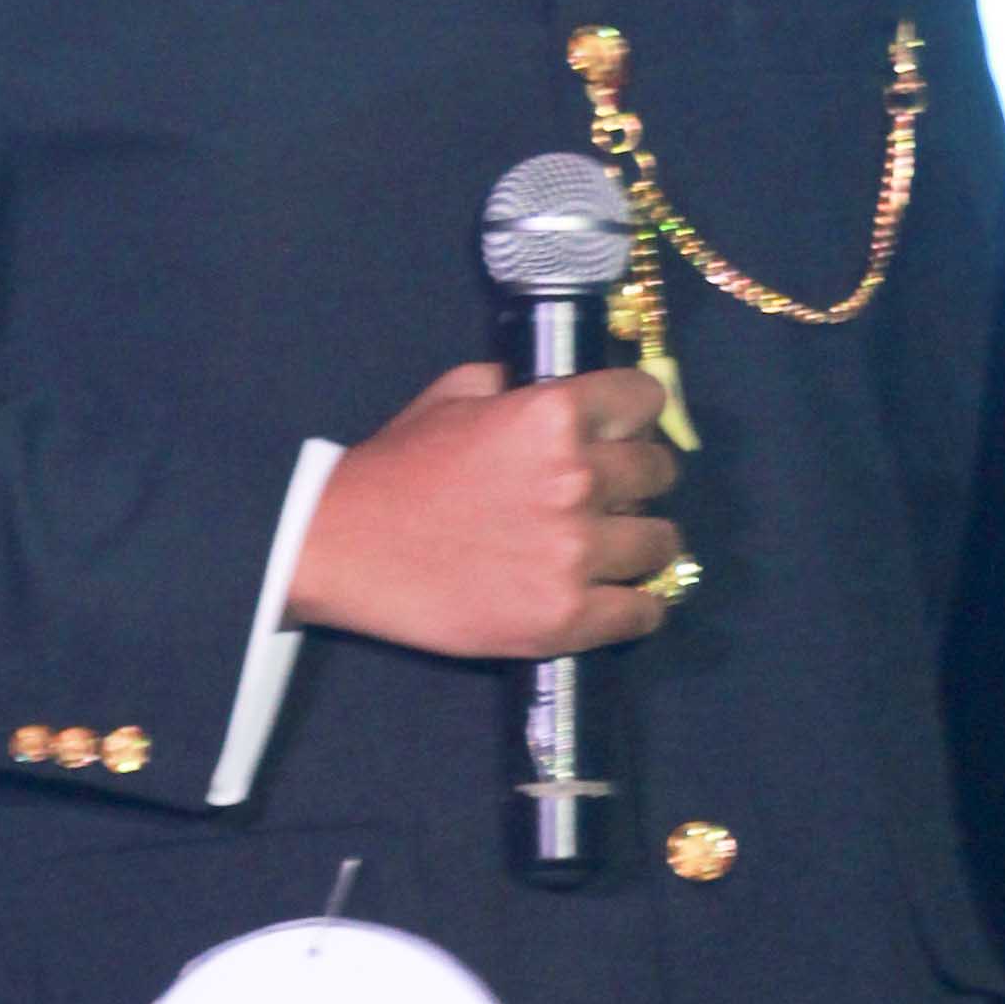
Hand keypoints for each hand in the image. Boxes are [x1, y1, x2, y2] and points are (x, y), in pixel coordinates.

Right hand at [289, 364, 680, 662]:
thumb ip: (520, 387)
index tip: (622, 432)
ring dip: (640, 542)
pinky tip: (614, 598)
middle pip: (660, 472)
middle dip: (638, 479)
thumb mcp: (455, 395)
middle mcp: (577, 479)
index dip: (636, 415)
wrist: (342, 548)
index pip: (646, 401)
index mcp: (553, 415)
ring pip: (662, 542)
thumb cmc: (396, 468)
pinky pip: (644, 611)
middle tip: (610, 496)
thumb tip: (569, 391)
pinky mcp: (566, 616)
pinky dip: (636, 605)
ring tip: (611, 549)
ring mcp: (575, 553)